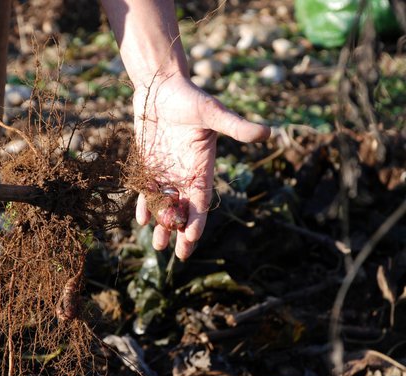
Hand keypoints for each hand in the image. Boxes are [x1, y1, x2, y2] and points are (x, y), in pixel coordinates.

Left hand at [133, 74, 269, 259]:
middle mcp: (185, 173)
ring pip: (164, 204)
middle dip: (180, 232)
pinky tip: (141, 221)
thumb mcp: (212, 112)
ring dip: (161, 225)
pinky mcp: (147, 165)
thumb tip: (269, 132)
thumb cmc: (189, 97)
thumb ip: (235, 126)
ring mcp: (165, 171)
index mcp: (203, 167)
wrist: (160, 86)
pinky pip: (145, 191)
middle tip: (176, 255)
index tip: (190, 240)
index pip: (201, 201)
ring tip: (156, 246)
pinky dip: (143, 206)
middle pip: (183, 210)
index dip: (196, 221)